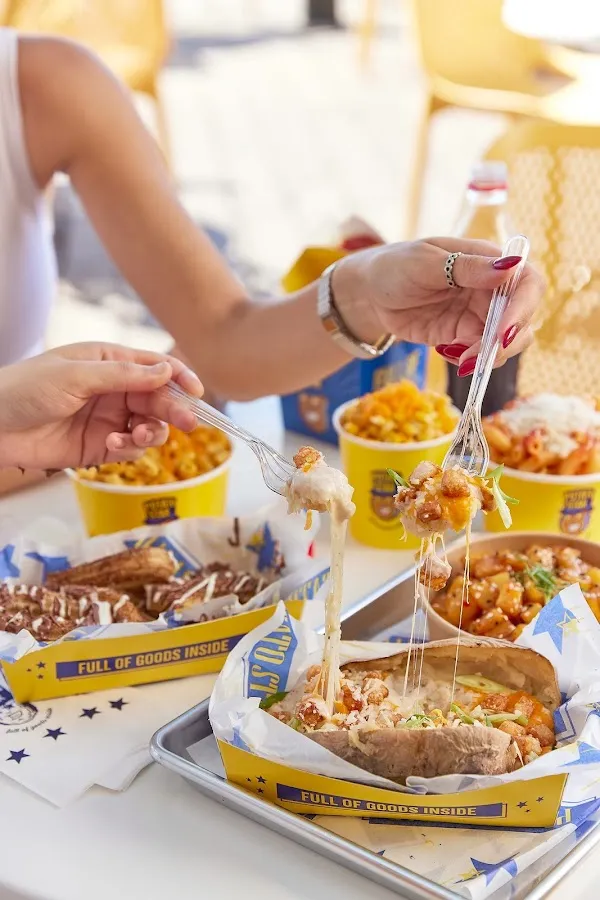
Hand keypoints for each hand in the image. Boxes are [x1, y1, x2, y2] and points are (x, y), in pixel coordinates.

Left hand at [0, 343, 202, 470]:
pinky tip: (115, 444)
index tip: (197, 393)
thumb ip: (124, 375)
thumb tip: (167, 371)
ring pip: (149, 425)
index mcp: (109, 361)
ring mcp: (108, 418)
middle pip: (159, 398)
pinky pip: (130, 448)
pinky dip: (130, 448)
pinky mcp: (100, 446)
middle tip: (188, 424)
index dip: (180, 378)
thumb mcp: (76, 375)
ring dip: (151, 432)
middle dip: (174, 410)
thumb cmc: (25, 389)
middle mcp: (114, 389)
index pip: (155, 366)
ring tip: (135, 435)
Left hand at [333, 238, 544, 374]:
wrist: (369, 294)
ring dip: (488, 356)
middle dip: (506, 342)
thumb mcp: (425, 263)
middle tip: (478, 356)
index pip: (526, 282)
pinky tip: (445, 352)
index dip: (524, 308)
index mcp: (487, 261)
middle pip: (521, 319)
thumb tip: (510, 266)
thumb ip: (466, 268)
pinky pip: (480, 354)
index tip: (505, 332)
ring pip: (504, 342)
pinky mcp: (463, 336)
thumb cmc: (395, 267)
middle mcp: (490, 289)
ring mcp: (478, 315)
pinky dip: (470, 360)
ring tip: (460, 359)